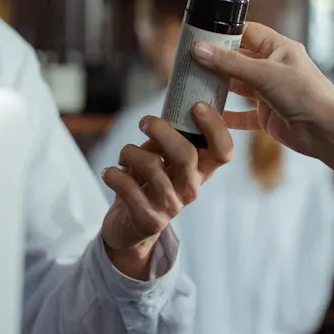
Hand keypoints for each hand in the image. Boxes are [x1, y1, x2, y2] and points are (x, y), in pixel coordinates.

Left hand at [99, 102, 233, 279]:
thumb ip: (168, 139)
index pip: (224, 151)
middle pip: (186, 154)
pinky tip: (109, 172)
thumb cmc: (148, 183)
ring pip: (151, 166)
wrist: (131, 228)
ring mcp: (172, 206)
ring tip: (123, 154)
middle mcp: (191, 189)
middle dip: (162, 130)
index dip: (215, 127)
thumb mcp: (164, 160)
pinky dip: (113, 174)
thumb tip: (161, 115)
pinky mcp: (149, 219)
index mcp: (201, 171)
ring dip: (130, 152)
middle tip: (145, 122)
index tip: (197, 106)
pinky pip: (128, 187)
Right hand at [190, 22, 333, 172]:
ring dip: (219, 88)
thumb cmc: (304, 94)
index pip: (247, 32)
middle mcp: (274, 67)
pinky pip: (243, 114)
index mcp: (279, 48)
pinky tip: (209, 116)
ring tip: (193, 86)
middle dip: (216, 62)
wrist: (326, 131)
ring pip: (238, 86)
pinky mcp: (268, 115)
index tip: (199, 36)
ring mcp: (270, 92)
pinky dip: (228, 115)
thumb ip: (231, 63)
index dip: (225, 33)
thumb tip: (199, 50)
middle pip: (239, 60)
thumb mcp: (264, 74)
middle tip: (189, 63)